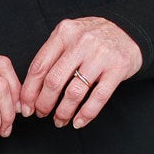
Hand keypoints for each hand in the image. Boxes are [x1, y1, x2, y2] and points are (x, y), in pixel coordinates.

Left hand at [19, 17, 142, 127]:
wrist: (127, 31)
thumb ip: (52, 56)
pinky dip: (86, 114)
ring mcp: (100, 55)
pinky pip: (98, 97)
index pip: (39, 66)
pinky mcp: (118, 68)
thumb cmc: (92, 38)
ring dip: (63, 112)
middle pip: (54, 81)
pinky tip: (78, 122)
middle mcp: (81, 42)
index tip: (25, 107)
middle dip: (44, 103)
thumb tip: (30, 89)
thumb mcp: (69, 36)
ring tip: (59, 120)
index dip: (29, 91)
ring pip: (74, 92)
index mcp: (64, 33)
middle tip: (41, 114)